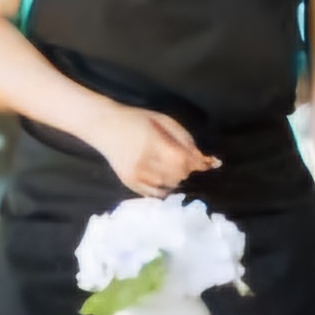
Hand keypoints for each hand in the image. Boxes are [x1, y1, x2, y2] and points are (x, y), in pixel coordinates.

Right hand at [89, 104, 217, 197]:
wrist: (104, 126)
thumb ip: (185, 139)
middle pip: (178, 175)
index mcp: (152, 143)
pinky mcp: (129, 183)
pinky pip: (155, 194)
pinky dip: (165, 188)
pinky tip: (165, 178)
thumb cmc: (137, 120)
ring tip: (171, 166)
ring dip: (177, 178)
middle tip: (185, 160)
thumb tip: (205, 159)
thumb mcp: (164, 121)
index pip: (183, 160)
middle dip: (188, 169)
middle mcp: (143, 162)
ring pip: (169, 185)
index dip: (199, 163)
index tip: (210, 163)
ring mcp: (135, 175)